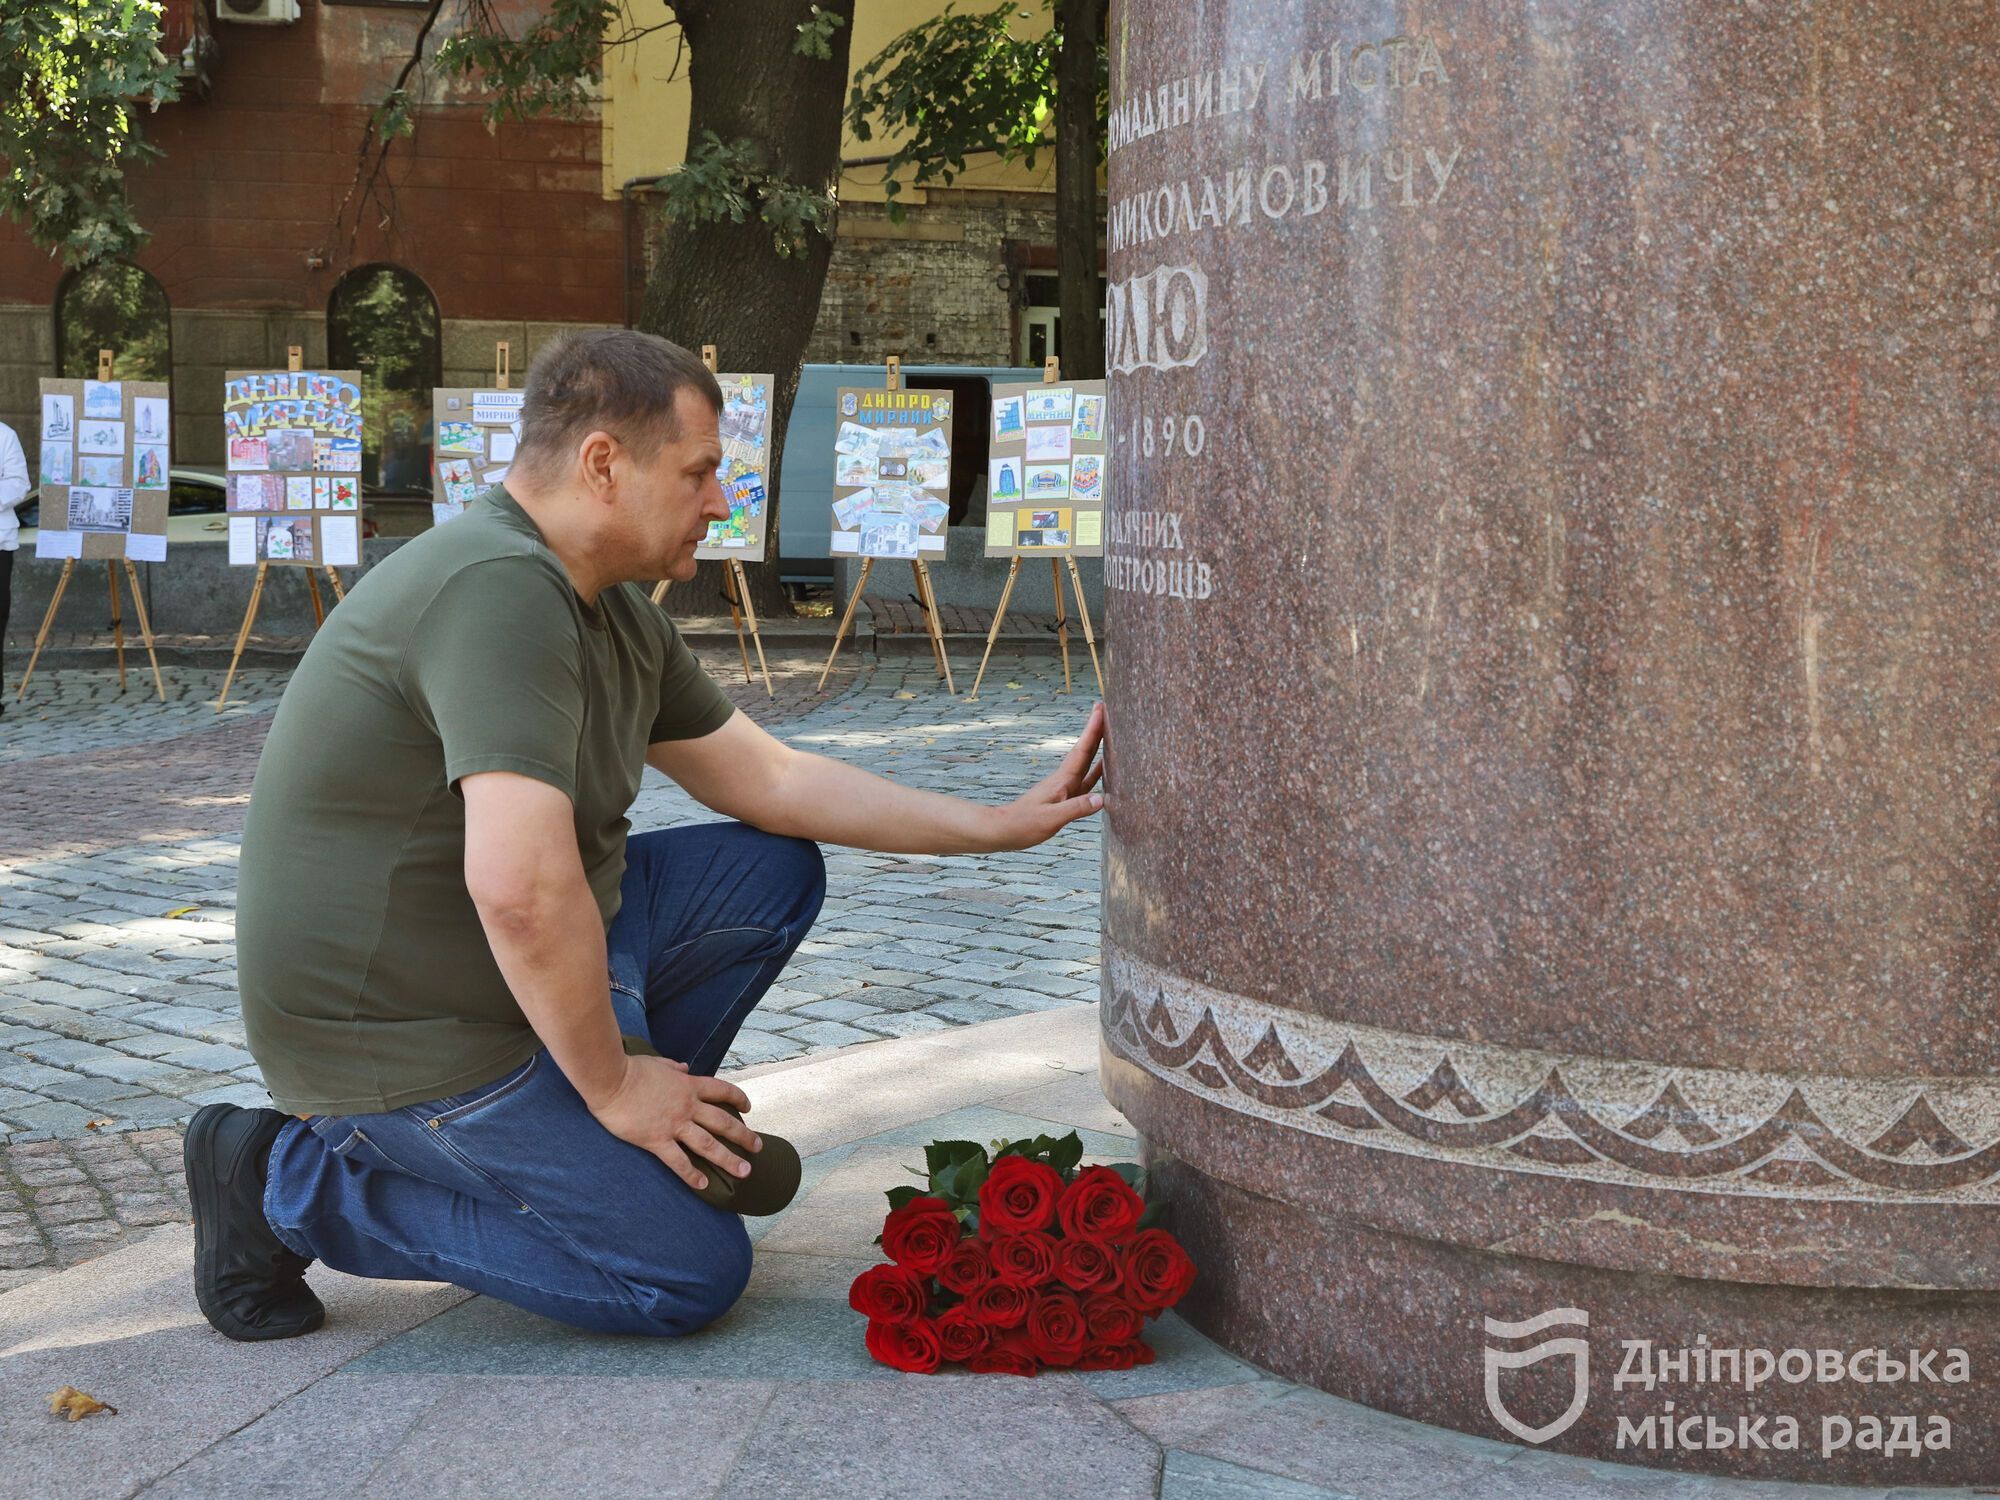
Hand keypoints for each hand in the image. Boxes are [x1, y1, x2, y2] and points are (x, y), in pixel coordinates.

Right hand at [589, 1052, 760, 1192]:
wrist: (610, 1079)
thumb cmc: (630, 1068)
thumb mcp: (657, 1062)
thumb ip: (673, 1066)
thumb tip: (683, 1066)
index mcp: (688, 1085)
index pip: (722, 1091)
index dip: (738, 1099)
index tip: (748, 1108)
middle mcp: (687, 1106)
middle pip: (723, 1122)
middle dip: (744, 1136)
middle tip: (759, 1148)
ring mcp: (674, 1124)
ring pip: (708, 1145)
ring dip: (729, 1159)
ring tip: (745, 1172)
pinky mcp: (656, 1140)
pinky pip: (678, 1161)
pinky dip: (692, 1174)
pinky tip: (703, 1184)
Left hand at [989, 701, 1106, 850]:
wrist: (1007, 829)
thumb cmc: (1025, 824)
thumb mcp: (1051, 818)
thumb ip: (1076, 808)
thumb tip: (1102, 799)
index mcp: (1062, 780)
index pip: (1082, 751)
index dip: (1092, 730)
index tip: (1100, 710)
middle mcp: (1065, 779)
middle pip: (1085, 750)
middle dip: (1096, 730)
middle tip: (1105, 709)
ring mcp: (1065, 787)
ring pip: (1087, 763)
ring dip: (1098, 747)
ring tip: (1111, 733)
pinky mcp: (1065, 797)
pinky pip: (1086, 780)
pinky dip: (1097, 771)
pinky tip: (1105, 768)